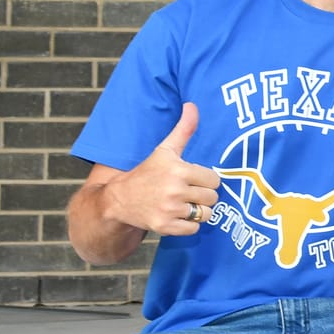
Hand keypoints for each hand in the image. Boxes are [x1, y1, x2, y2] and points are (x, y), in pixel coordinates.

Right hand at [107, 103, 219, 236]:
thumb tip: (192, 105)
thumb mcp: (165, 150)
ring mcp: (169, 210)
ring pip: (206, 214)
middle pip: (212, 197)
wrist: (118, 200)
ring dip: (197, 211)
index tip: (191, 178)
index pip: (214, 179)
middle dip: (202, 195)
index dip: (204, 179)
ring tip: (182, 204)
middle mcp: (174, 190)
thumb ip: (184, 129)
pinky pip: (194, 229)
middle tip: (186, 192)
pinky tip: (175, 216)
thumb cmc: (147, 173)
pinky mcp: (164, 227)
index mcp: (178, 170)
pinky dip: (188, 225)